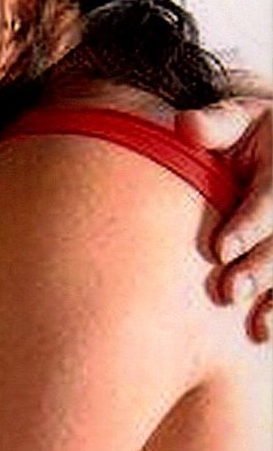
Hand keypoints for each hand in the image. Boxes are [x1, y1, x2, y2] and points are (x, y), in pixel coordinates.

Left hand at [178, 96, 270, 339]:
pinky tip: (266, 331)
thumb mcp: (241, 120)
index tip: (220, 249)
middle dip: (263, 267)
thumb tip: (186, 125)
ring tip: (257, 324)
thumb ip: (217, 124)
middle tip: (230, 291)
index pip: (272, 199)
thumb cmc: (254, 137)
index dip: (249, 225)